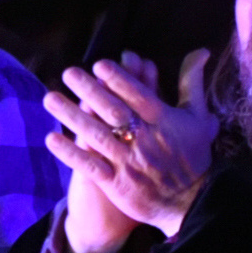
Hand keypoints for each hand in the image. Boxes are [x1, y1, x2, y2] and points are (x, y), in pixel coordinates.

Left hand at [45, 49, 216, 252]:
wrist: (193, 202)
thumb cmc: (194, 155)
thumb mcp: (198, 117)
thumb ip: (192, 82)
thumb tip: (201, 50)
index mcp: (165, 122)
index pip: (139, 96)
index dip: (119, 79)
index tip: (99, 64)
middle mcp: (146, 140)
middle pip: (114, 111)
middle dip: (90, 91)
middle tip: (68, 73)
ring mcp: (130, 163)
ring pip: (97, 136)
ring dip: (72, 117)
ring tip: (50, 98)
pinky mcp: (118, 184)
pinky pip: (90, 166)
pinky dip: (71, 153)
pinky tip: (52, 138)